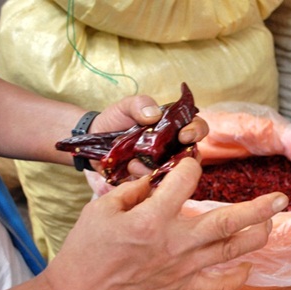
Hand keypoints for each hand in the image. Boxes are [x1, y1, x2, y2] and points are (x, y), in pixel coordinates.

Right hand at [44, 157, 287, 289]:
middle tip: (282, 198)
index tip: (189, 165)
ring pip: (233, 251)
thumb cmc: (85, 252)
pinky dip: (239, 276)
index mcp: (153, 218)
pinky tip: (247, 265)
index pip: (187, 179)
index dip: (191, 165)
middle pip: (229, 221)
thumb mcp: (101, 209)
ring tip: (271, 222)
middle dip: (260, 207)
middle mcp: (176, 243)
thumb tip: (157, 179)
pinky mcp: (183, 288)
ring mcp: (183, 269)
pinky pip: (220, 285)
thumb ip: (134, 190)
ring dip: (257, 235)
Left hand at [86, 94, 208, 176]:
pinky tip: (129, 168)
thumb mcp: (126, 106)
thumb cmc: (115, 120)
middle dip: (186, 158)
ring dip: (159, 169)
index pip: (197, 127)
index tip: (184, 135)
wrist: (93, 139)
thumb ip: (140, 104)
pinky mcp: (151, 179)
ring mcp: (163, 165)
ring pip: (175, 172)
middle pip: (193, 154)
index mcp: (174, 126)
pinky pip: (156, 183)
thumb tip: (154, 115)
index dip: (196, 131)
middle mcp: (173, 146)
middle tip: (169, 157)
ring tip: (134, 162)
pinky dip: (144, 177)